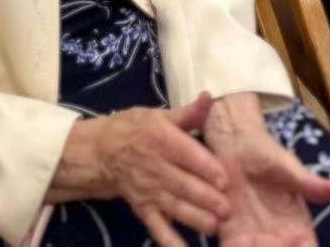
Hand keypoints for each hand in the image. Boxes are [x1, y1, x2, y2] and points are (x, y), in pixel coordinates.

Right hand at [88, 96, 230, 246]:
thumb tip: (208, 98)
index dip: (207, 169)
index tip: (225, 180)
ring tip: (214, 227)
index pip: (188, 155)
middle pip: (184, 185)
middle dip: (207, 199)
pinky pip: (159, 229)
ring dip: (195, 219)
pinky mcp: (145, 210)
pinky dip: (172, 243)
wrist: (102, 152)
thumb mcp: (160, 115)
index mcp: (162, 139)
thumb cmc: (135, 129)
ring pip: (176, 207)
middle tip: (227, 209)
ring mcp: (150, 192)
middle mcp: (157, 167)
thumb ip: (188, 113)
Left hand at [215, 139, 329, 246]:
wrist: (235, 145)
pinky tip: (235, 242)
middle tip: (267, 240)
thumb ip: (309, 184)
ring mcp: (252, 239)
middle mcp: (277, 239)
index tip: (291, 243)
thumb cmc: (268, 155)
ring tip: (250, 241)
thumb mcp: (290, 168)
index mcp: (298, 228)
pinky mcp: (229, 233)